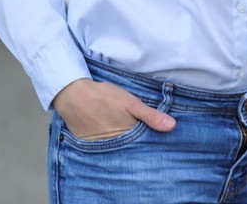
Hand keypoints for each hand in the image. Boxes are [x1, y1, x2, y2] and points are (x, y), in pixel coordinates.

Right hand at [52, 78, 176, 140]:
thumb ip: (151, 116)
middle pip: (131, 150)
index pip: (144, 146)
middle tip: (140, 134)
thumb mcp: (130, 102)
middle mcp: (114, 147)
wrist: (73, 95)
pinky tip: (112, 135)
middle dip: (138, 145)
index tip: (158, 139)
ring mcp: (101, 148)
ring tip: (125, 133)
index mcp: (127, 137)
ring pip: (118, 150)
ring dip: (124, 145)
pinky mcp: (91, 147)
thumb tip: (172, 126)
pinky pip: (105, 150)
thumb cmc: (104, 97)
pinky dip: (110, 145)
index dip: (151, 142)